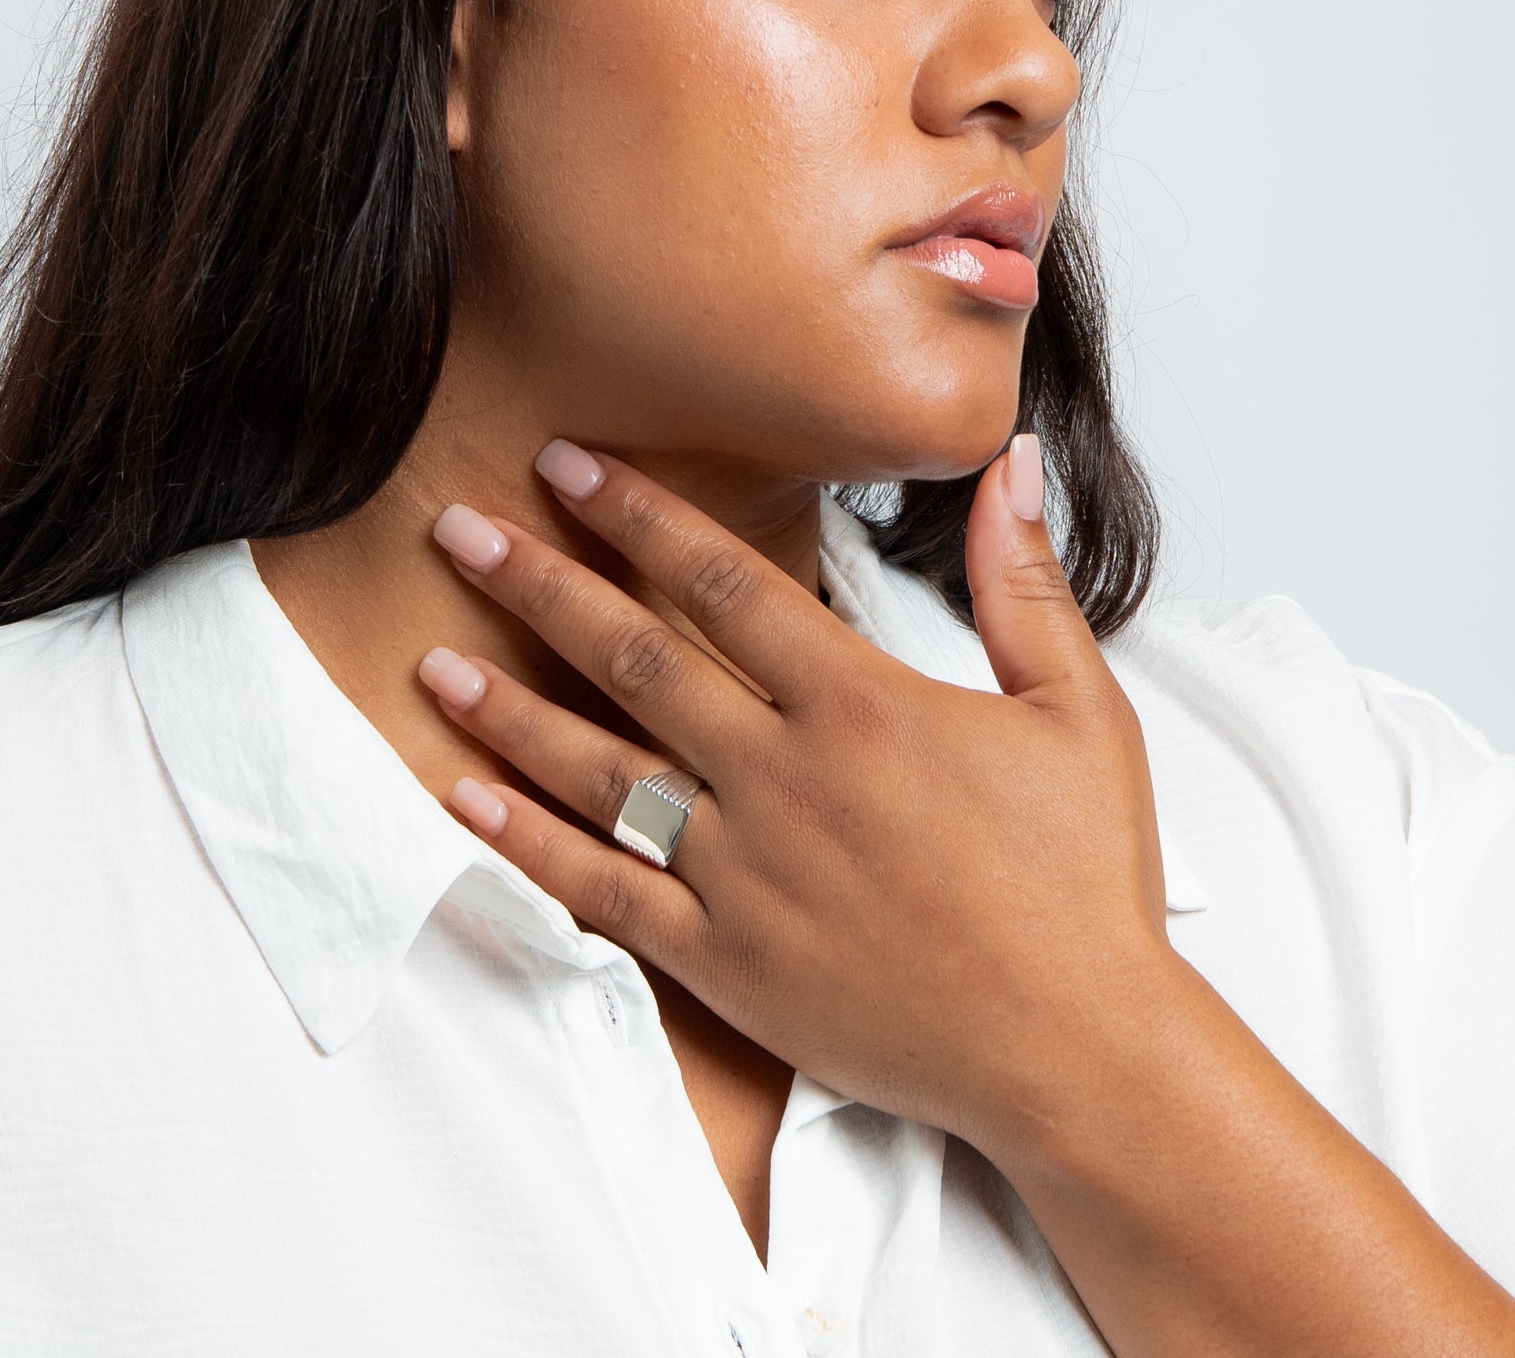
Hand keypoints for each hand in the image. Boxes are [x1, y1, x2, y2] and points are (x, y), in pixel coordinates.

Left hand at [418, 434, 1177, 1158]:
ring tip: (431, 662)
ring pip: (599, 771)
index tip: (566, 465)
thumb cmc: (1084, 883)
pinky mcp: (724, 962)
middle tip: (455, 531)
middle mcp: (783, 777)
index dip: (636, 515)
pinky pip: (603, 893)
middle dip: (538, 584)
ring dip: (508, 710)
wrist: (1078, 1054)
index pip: (722, 582)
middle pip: (635, 658)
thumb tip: (1013, 459)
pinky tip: (465, 800)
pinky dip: (527, 846)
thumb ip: (1025, 582)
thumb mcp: (1080, 712)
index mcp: (860, 705)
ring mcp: (744, 873)